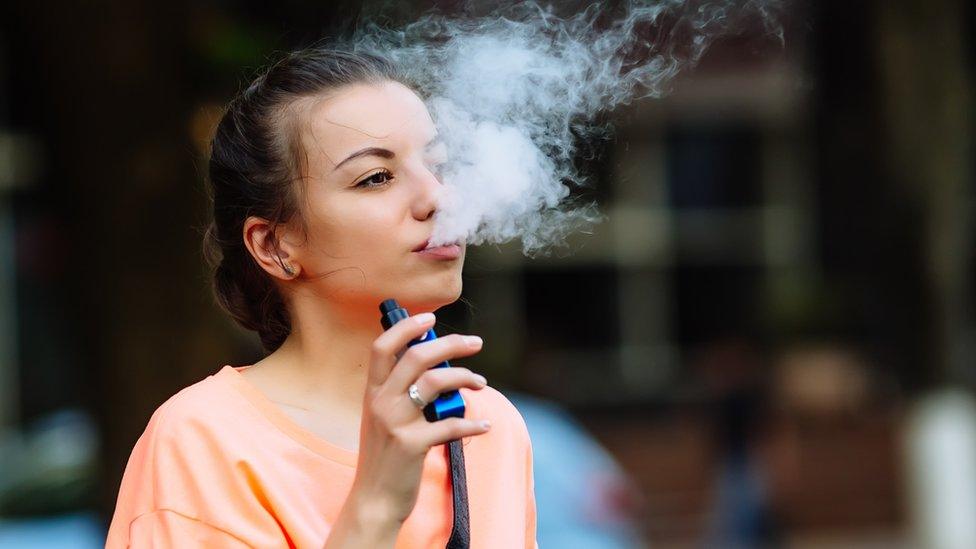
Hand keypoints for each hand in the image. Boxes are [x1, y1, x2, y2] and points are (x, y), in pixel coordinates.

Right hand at [349, 312, 489, 525]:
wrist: (374, 499)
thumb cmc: (385, 455)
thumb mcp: (383, 418)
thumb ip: (400, 392)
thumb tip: (436, 366)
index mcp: (373, 392)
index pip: (382, 347)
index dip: (406, 327)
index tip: (431, 317)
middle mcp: (381, 402)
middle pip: (417, 356)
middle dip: (450, 343)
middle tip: (475, 342)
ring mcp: (396, 423)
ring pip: (436, 382)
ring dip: (465, 377)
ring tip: (481, 384)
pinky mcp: (412, 445)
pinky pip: (450, 425)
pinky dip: (473, 424)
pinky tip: (485, 425)